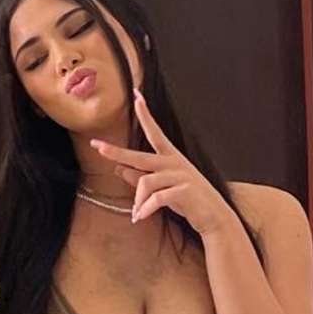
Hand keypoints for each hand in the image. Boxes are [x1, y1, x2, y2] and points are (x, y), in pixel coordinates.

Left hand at [91, 89, 234, 235]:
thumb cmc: (188, 201)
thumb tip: (118, 169)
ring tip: (136, 214)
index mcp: (171, 158)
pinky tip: (140, 217)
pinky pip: (156, 198)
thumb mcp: (162, 188)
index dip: (145, 115)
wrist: (214, 217)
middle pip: (139, 156)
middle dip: (117, 152)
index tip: (136, 95)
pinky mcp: (184, 191)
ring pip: (145, 182)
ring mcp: (180, 175)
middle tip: (97, 146)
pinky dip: (145, 209)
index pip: (155, 132)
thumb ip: (140, 178)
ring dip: (138, 201)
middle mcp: (175, 162)